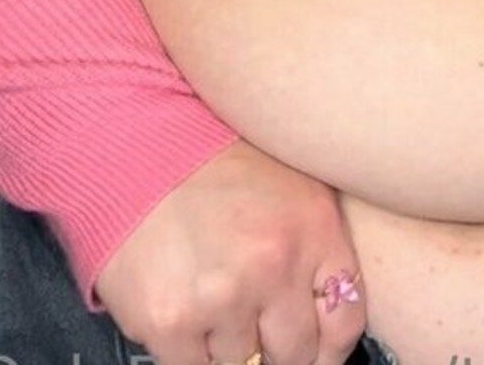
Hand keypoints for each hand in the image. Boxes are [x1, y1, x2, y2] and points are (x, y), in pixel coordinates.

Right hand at [94, 139, 365, 364]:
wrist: (140, 142)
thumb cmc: (216, 162)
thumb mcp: (292, 183)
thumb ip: (317, 247)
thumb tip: (324, 318)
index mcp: (313, 227)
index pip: (344, 320)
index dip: (328, 348)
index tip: (314, 350)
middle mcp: (274, 263)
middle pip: (295, 353)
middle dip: (278, 347)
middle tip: (256, 325)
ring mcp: (222, 295)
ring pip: (241, 363)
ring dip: (229, 342)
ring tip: (212, 294)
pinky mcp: (170, 320)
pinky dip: (190, 350)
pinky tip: (184, 308)